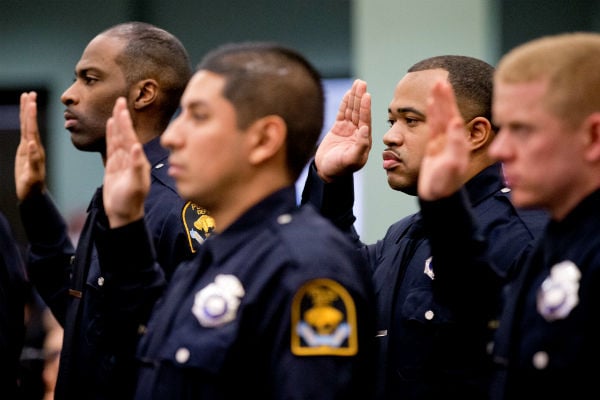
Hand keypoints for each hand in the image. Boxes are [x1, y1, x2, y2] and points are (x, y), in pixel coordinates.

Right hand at [15, 91, 46, 200]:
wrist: (33, 193)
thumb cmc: (33, 187)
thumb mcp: (33, 175)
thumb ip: (33, 160)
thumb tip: (32, 144)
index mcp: (36, 150)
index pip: (32, 128)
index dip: (31, 115)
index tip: (31, 102)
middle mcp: (34, 146)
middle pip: (30, 124)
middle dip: (29, 108)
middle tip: (29, 93)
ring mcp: (30, 148)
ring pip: (28, 126)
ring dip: (27, 113)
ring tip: (26, 98)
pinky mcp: (25, 151)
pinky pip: (25, 133)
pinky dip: (24, 123)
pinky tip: (25, 116)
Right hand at [103, 97, 149, 227]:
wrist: (123, 215)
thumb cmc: (130, 202)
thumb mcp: (135, 184)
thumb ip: (137, 166)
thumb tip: (136, 147)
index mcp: (138, 160)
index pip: (130, 137)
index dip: (126, 122)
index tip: (123, 107)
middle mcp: (131, 159)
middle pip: (125, 134)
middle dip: (122, 117)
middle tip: (120, 100)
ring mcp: (122, 162)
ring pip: (118, 139)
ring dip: (117, 124)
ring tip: (116, 109)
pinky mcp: (113, 167)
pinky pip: (111, 148)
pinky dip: (111, 136)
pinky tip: (110, 127)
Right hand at [314, 79, 371, 181]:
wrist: (326, 172)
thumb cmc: (339, 169)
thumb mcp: (351, 160)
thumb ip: (360, 146)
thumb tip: (365, 129)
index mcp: (364, 140)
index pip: (365, 121)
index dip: (365, 108)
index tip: (366, 96)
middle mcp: (358, 133)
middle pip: (360, 112)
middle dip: (360, 97)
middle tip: (362, 83)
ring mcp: (349, 130)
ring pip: (352, 110)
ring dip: (355, 97)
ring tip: (358, 83)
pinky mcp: (339, 128)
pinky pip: (343, 113)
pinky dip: (345, 103)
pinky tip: (349, 93)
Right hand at [418, 80, 468, 200]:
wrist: (437, 198)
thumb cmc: (444, 185)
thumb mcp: (451, 166)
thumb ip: (455, 145)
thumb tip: (455, 122)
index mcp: (456, 142)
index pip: (452, 117)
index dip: (448, 102)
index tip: (444, 87)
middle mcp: (451, 141)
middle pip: (447, 114)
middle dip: (444, 98)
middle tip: (440, 81)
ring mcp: (443, 143)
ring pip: (440, 118)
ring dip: (438, 103)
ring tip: (436, 87)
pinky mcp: (434, 148)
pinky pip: (433, 127)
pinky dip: (432, 115)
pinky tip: (430, 105)